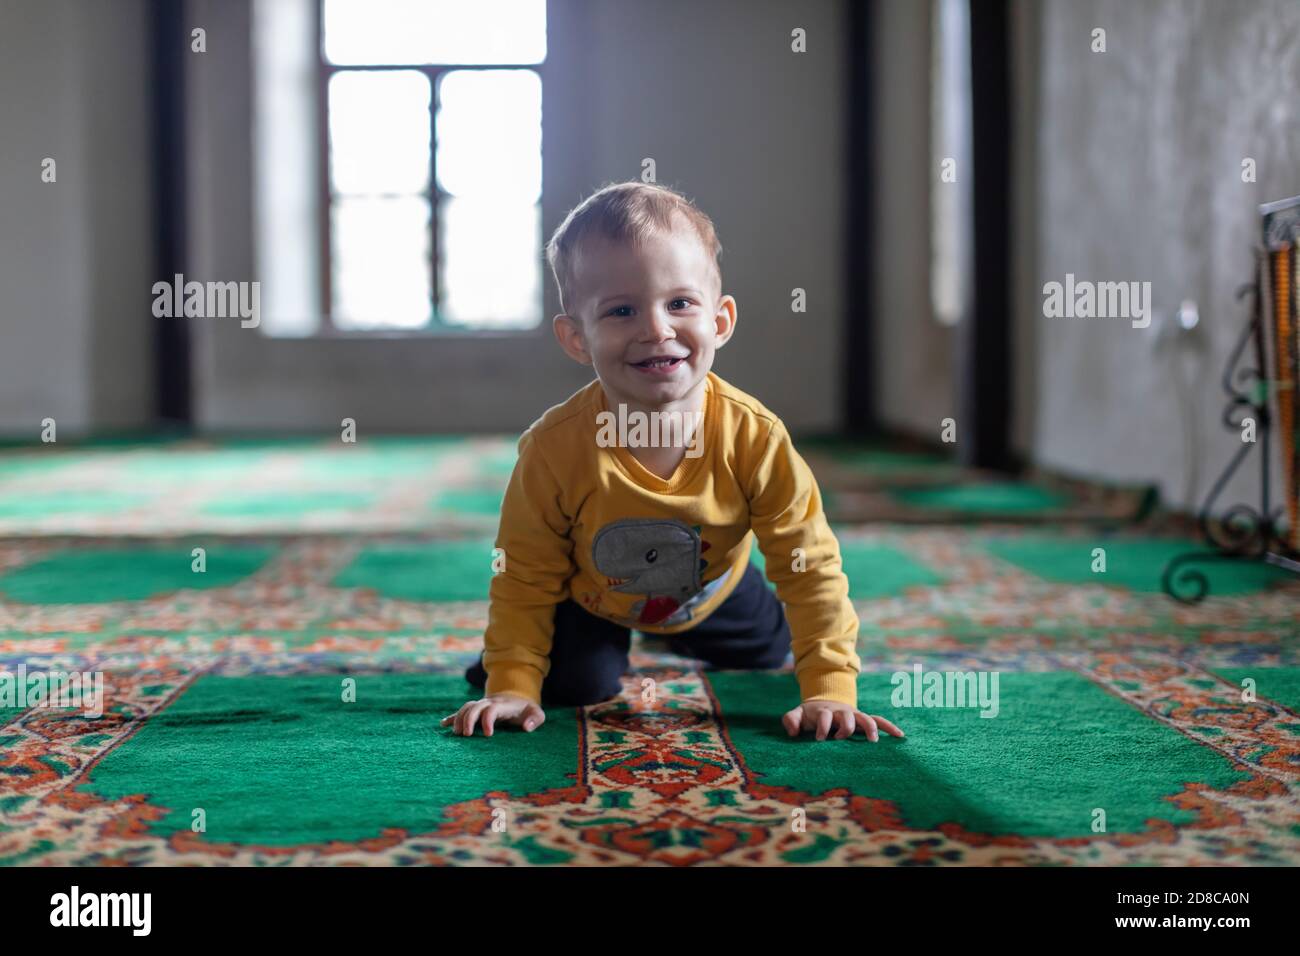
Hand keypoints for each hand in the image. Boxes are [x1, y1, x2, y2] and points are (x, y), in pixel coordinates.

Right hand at [440, 694, 545, 736]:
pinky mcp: (476, 709)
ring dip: (459, 718)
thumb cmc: (527, 710)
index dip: (487, 720)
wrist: (517, 698)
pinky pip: (461, 711)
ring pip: (466, 707)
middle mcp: (489, 702)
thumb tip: (526, 728)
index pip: (492, 709)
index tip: (488, 735)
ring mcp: (481, 705)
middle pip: (475, 706)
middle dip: (468, 719)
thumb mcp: (537, 714)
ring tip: (456, 734)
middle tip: (466, 735)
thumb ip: (534, 719)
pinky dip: (452, 717)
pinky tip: (443, 724)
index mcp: (503, 705)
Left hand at [782, 698, 904, 740]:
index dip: (822, 727)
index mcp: (825, 712)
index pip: (825, 717)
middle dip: (845, 727)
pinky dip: (888, 726)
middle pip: (847, 716)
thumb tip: (793, 732)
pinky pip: (878, 720)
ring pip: (865, 718)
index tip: (819, 739)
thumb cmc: (810, 715)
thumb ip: (791, 720)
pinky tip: (900, 736)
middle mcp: (841, 712)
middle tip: (839, 738)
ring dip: (869, 727)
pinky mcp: (863, 720)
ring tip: (873, 740)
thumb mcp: (797, 715)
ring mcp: (854, 715)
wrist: (824, 704)